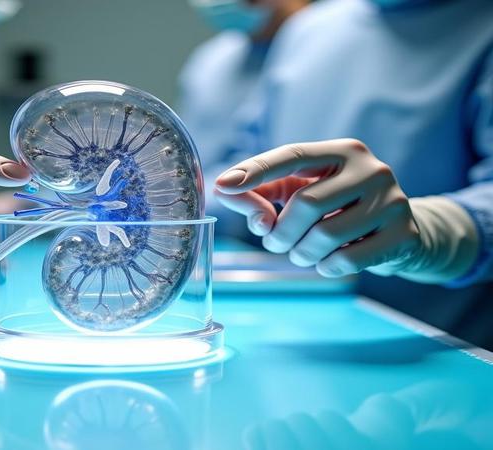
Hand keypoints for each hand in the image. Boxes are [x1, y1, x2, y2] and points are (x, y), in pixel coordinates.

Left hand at [214, 139, 419, 277]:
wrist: (401, 234)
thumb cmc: (339, 210)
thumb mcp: (301, 193)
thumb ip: (262, 193)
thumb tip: (226, 193)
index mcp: (343, 151)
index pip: (293, 155)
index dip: (256, 170)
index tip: (224, 185)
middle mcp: (371, 170)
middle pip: (306, 204)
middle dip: (280, 232)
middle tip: (275, 242)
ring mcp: (392, 201)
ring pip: (325, 236)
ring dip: (301, 253)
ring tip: (302, 253)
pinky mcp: (403, 234)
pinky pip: (347, 260)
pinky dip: (326, 267)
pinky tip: (328, 261)